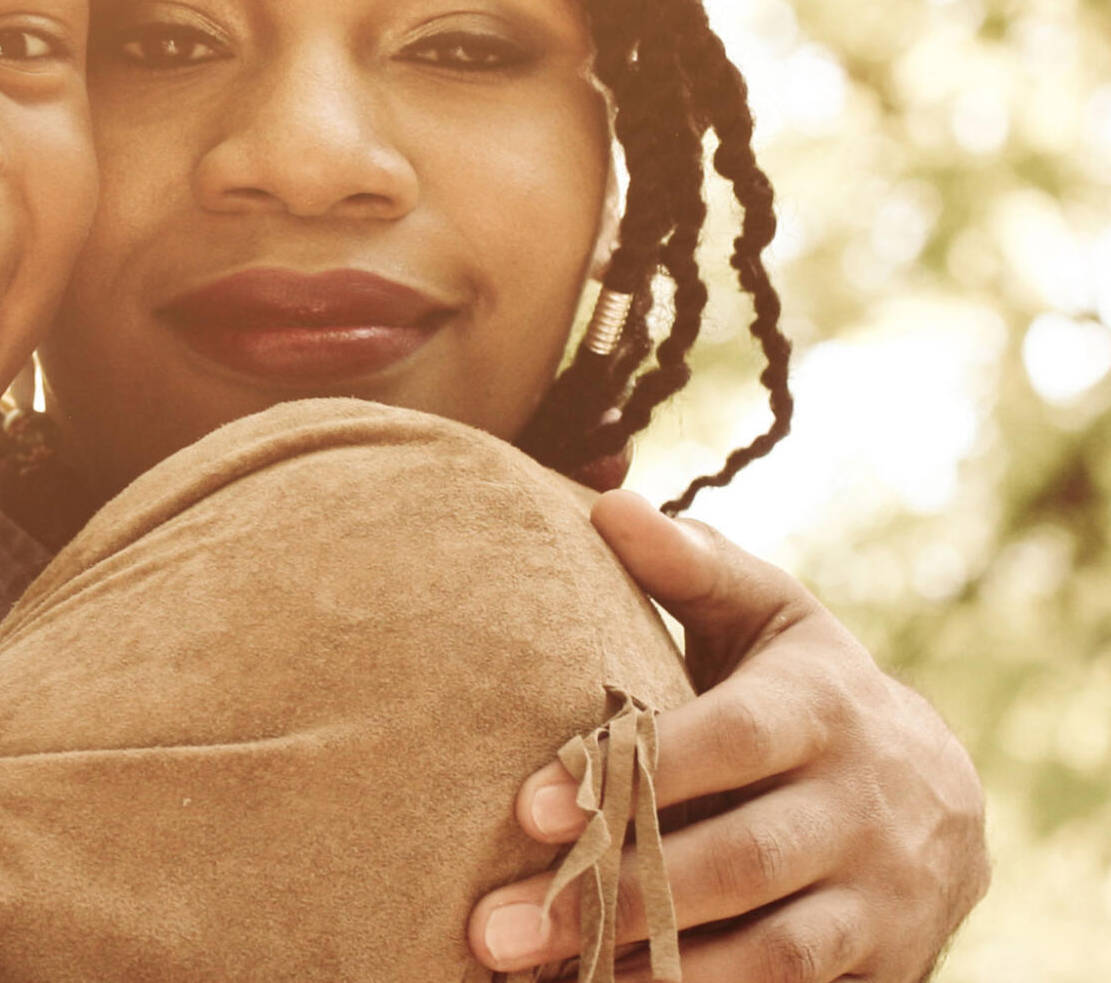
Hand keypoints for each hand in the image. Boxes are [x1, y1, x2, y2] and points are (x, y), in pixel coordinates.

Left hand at [467, 491, 988, 980]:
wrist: (946, 804)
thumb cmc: (808, 691)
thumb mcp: (772, 618)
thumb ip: (692, 569)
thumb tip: (611, 506)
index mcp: (823, 705)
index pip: (730, 740)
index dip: (634, 773)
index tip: (525, 809)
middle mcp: (862, 806)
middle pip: (738, 860)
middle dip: (616, 895)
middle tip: (496, 926)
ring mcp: (878, 898)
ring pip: (766, 951)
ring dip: (650, 972)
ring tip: (536, 978)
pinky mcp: (881, 967)